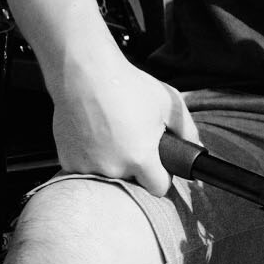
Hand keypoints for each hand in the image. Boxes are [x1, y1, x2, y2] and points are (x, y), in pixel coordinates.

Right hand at [51, 56, 199, 196]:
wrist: (85, 74)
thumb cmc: (128, 86)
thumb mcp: (169, 105)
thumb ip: (187, 131)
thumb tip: (197, 148)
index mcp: (140, 158)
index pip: (158, 188)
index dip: (163, 177)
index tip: (161, 166)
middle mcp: (113, 168)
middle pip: (132, 182)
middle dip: (137, 169)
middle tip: (136, 142)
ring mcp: (87, 166)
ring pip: (108, 176)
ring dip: (113, 164)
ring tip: (114, 136)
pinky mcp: (67, 161)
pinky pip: (86, 168)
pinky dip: (92, 158)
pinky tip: (96, 137)